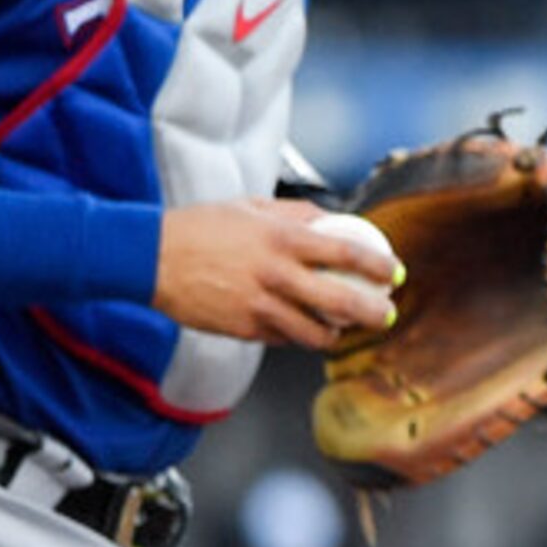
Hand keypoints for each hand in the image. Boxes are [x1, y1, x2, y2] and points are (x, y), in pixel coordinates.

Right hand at [153, 198, 400, 346]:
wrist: (151, 258)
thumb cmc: (201, 227)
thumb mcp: (252, 207)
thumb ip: (295, 213)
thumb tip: (331, 218)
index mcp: (283, 240)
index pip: (348, 253)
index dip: (379, 265)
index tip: (394, 272)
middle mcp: (277, 275)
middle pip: (343, 301)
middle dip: (374, 313)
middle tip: (386, 315)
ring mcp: (260, 307)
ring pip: (315, 332)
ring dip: (336, 333)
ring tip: (342, 328)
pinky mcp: (243, 330)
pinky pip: (284, 339)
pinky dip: (299, 336)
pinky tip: (303, 329)